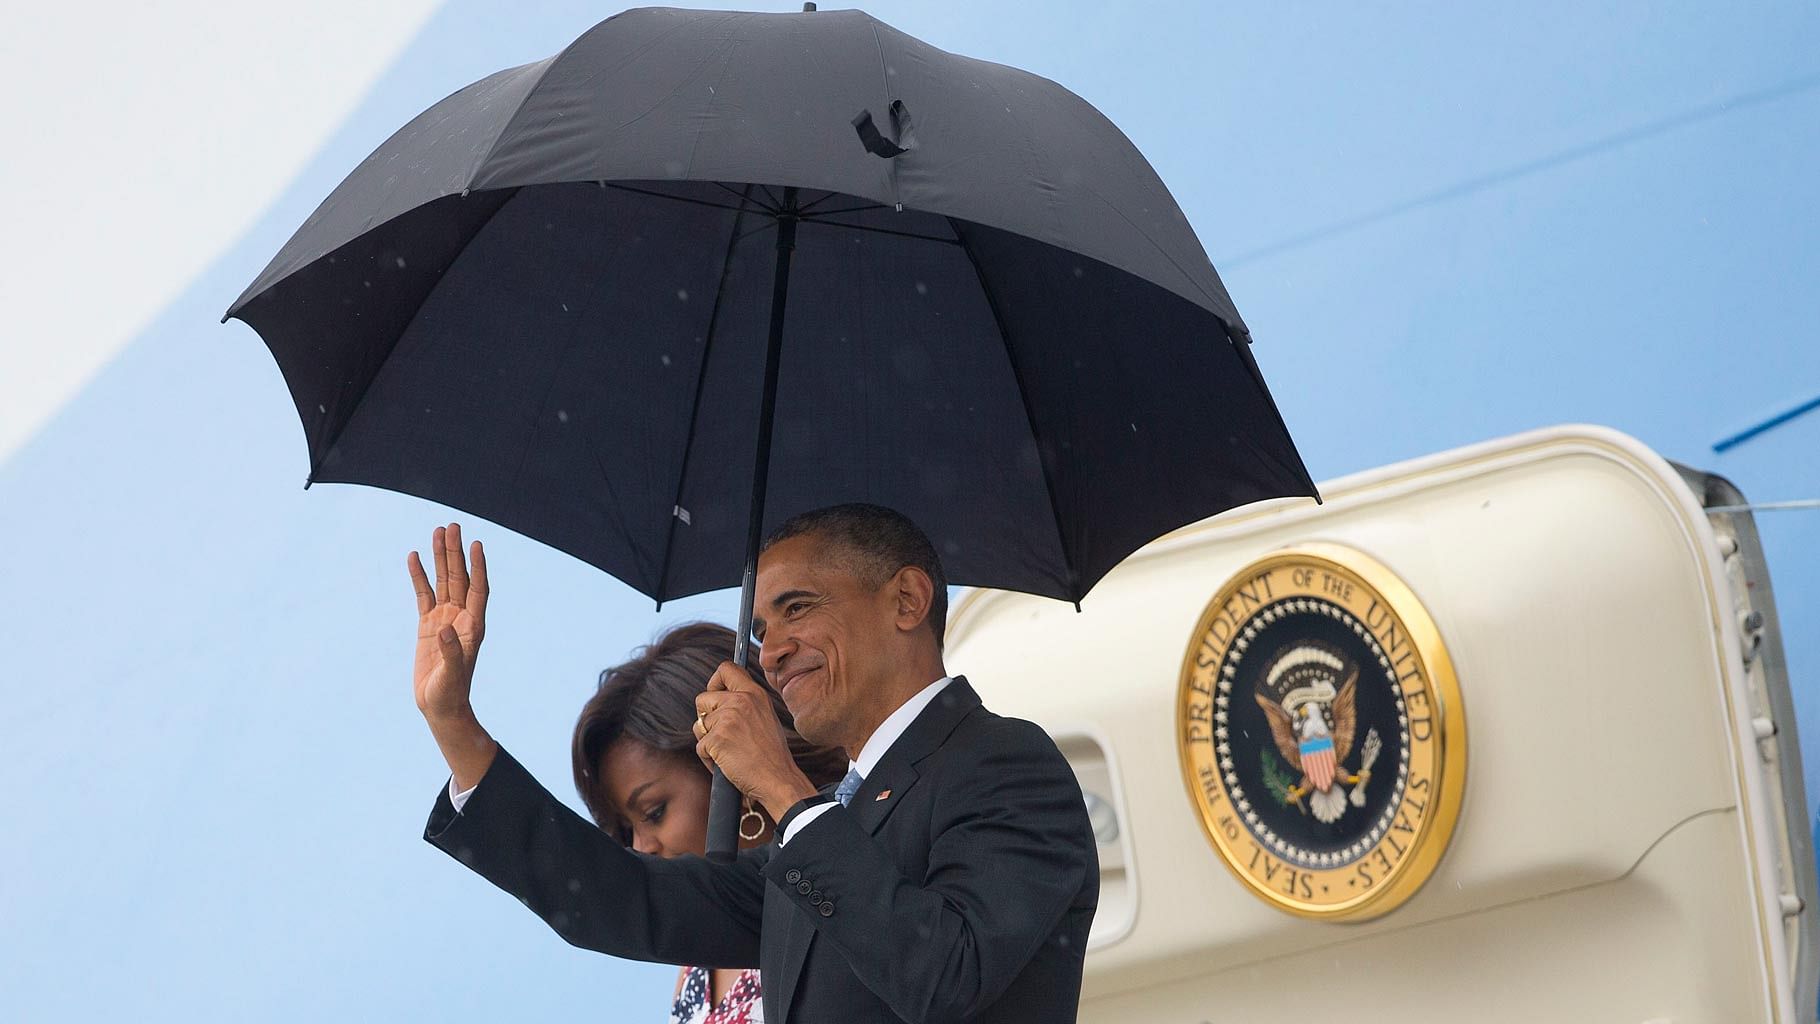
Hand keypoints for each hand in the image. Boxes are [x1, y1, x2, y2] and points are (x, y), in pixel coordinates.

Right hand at [408, 523, 488, 719]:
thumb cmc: (450, 693)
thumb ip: (451, 652)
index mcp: (473, 626)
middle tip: (451, 525)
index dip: (478, 567)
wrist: (439, 706)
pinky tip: (414, 557)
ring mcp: (444, 618)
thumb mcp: (452, 675)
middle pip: (460, 577)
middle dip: (455, 552)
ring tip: (437, 531)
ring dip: (440, 557)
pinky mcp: (427, 624)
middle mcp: (461, 617)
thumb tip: (445, 631)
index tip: (476, 544)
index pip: (478, 589)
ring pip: (442, 581)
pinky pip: (423, 594)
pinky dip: (419, 576)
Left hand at [694, 661, 817, 820]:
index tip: (715, 695)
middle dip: (706, 718)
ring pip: (699, 725)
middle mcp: (741, 701)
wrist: (778, 780)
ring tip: (728, 752)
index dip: (714, 682)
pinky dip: (709, 759)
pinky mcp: (717, 739)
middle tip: (721, 734)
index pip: (726, 669)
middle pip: (702, 698)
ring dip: (707, 741)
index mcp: (755, 693)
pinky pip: (700, 747)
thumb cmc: (772, 755)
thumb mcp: (765, 717)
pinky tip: (727, 764)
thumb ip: (745, 703)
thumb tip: (720, 699)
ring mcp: (727, 719)